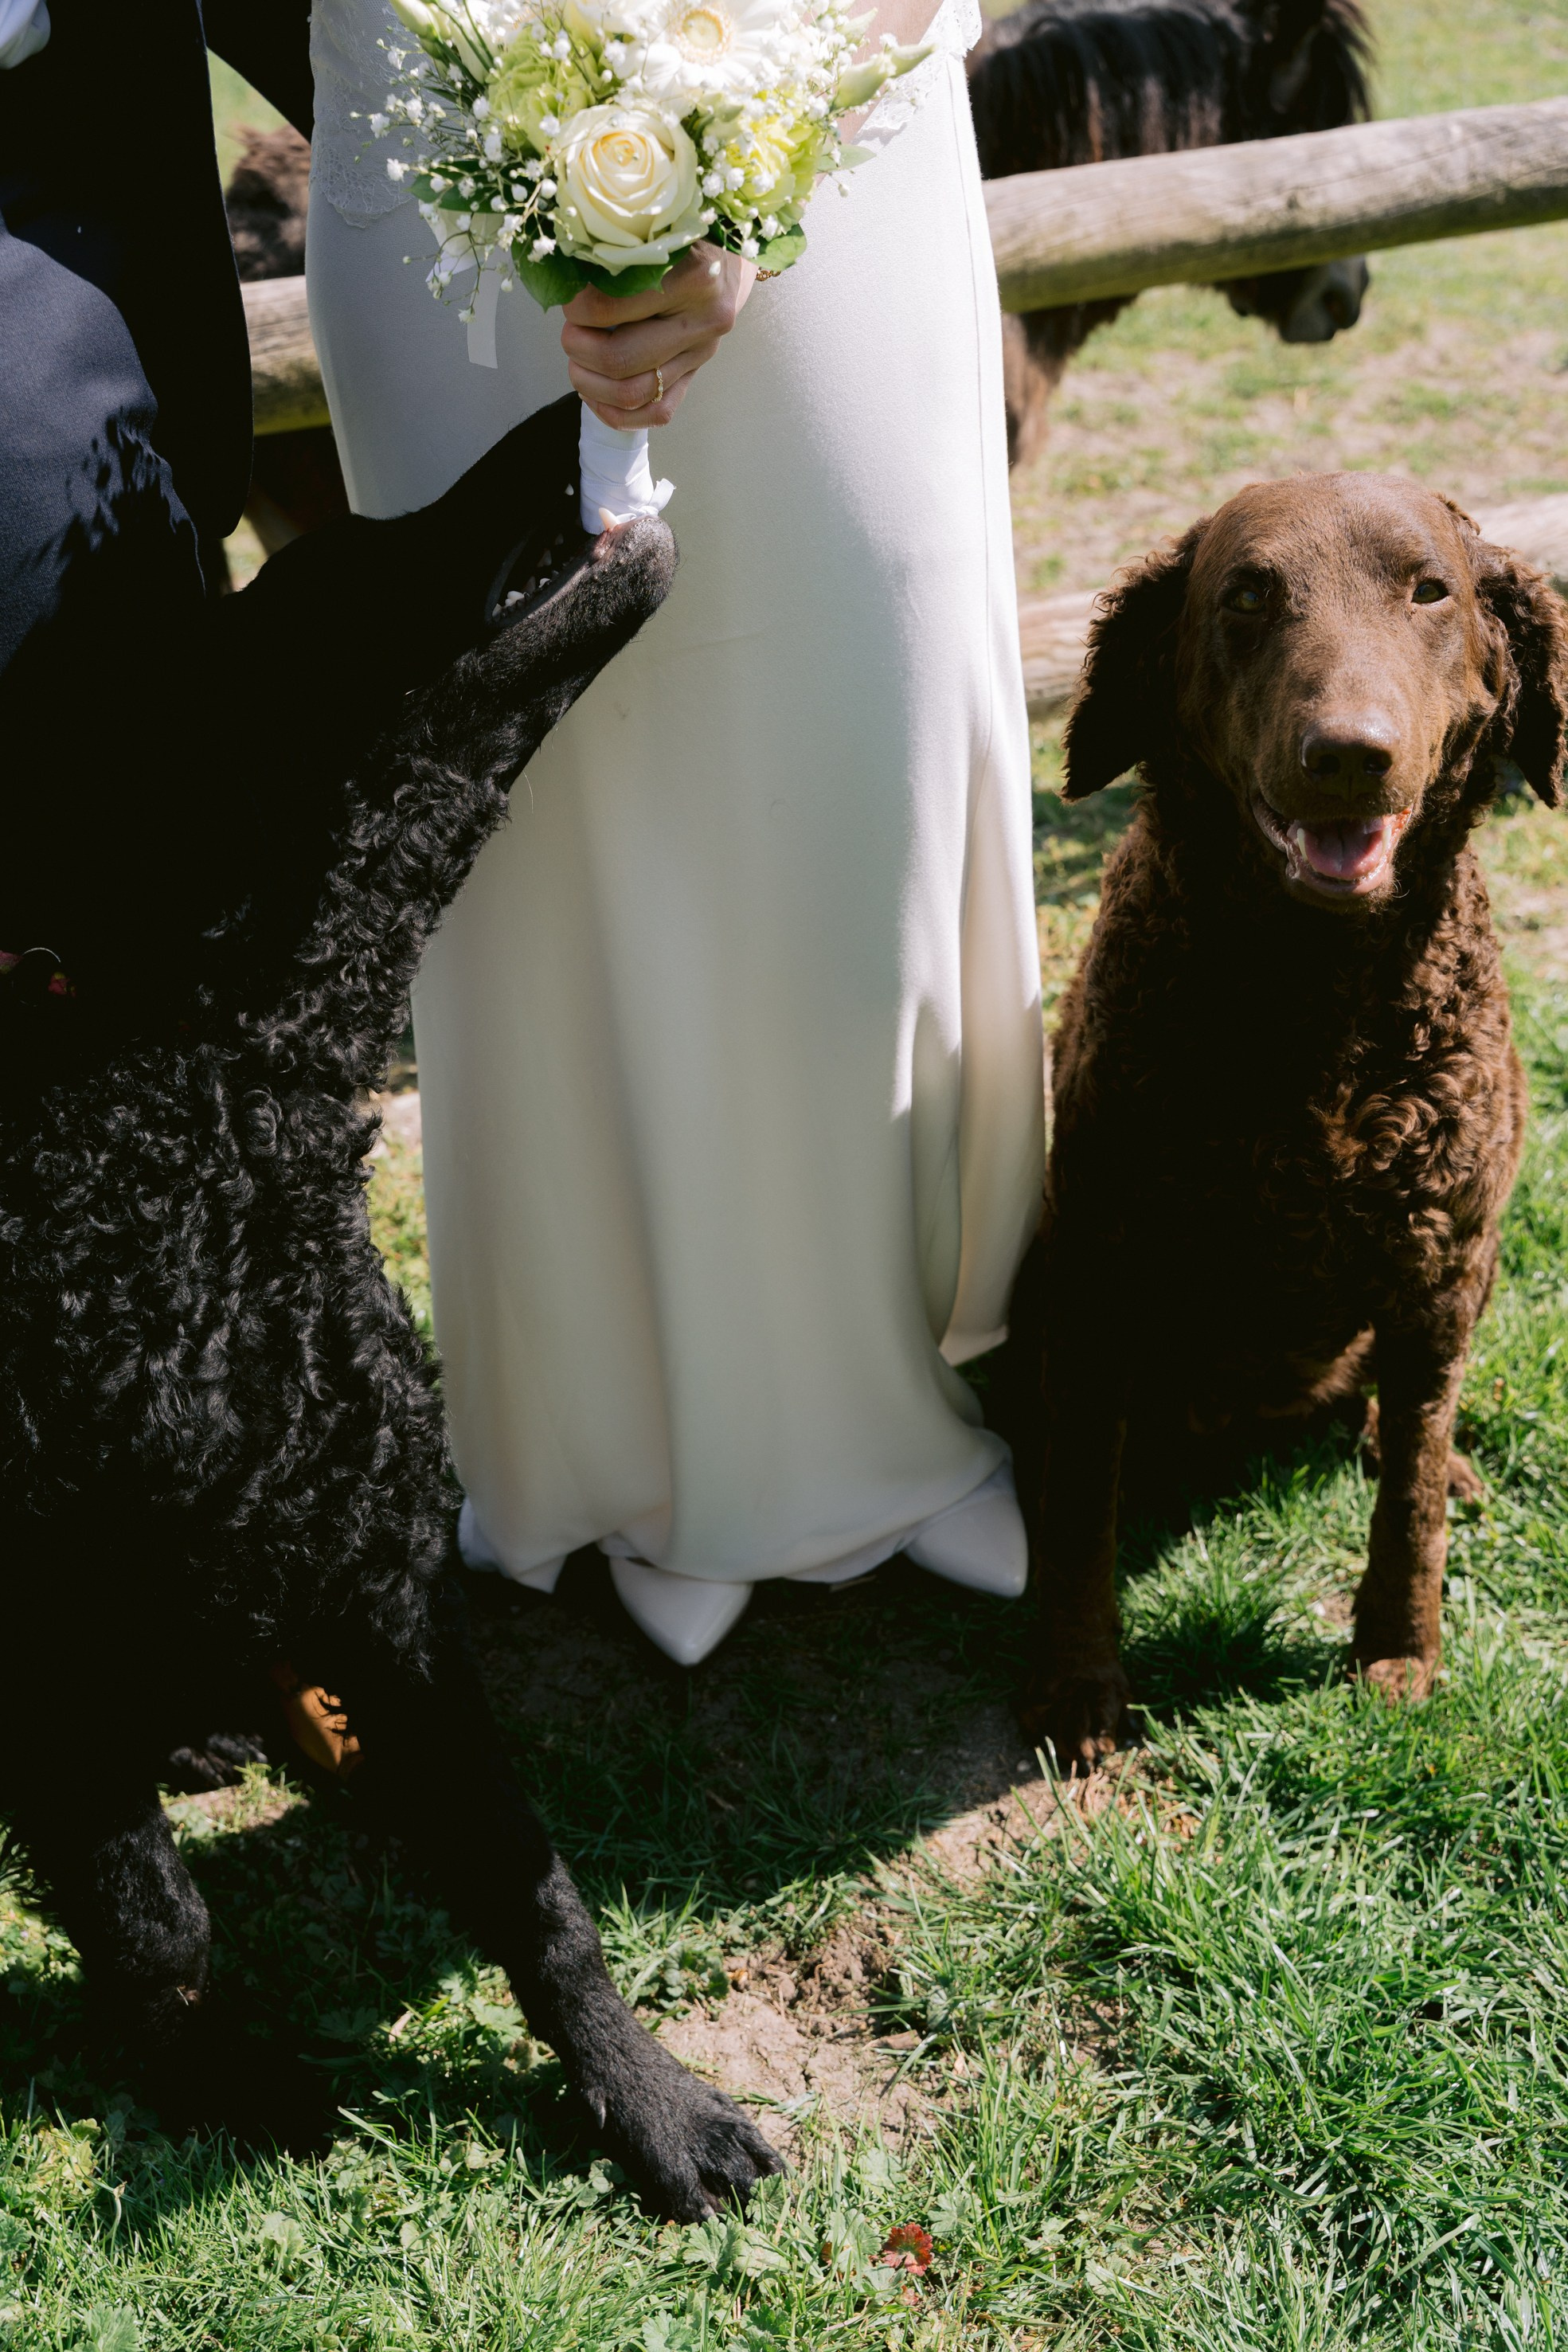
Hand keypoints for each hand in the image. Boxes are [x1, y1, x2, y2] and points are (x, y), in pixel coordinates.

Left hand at [560, 242, 756, 428]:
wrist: (722, 264)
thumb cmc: (677, 244)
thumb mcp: (649, 236)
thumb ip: (615, 259)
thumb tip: (563, 283)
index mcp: (690, 278)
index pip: (609, 308)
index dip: (576, 309)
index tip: (569, 300)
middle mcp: (702, 321)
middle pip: (619, 359)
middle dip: (579, 350)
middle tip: (570, 334)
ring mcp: (699, 355)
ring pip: (633, 394)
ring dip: (590, 384)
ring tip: (577, 363)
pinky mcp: (695, 377)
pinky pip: (655, 414)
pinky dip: (615, 413)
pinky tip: (594, 395)